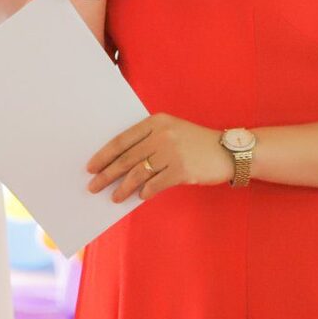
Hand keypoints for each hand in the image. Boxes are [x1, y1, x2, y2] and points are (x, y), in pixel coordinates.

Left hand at [87, 114, 234, 202]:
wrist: (227, 151)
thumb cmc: (195, 142)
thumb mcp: (171, 130)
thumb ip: (148, 140)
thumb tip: (118, 163)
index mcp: (156, 121)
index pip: (122, 139)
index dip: (104, 155)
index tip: (91, 166)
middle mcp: (162, 134)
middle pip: (127, 158)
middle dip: (107, 174)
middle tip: (93, 186)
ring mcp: (172, 152)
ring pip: (138, 173)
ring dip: (123, 187)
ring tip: (113, 197)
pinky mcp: (181, 170)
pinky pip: (155, 184)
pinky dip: (145, 192)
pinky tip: (138, 197)